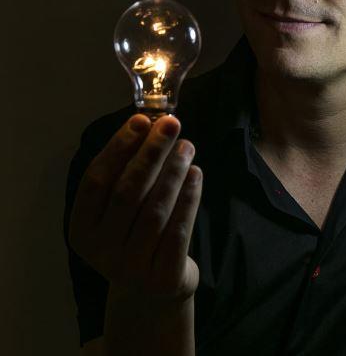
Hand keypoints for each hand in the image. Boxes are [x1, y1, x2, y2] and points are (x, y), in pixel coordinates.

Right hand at [68, 114, 202, 304]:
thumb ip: (128, 174)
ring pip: (155, 210)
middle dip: (151, 153)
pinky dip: (189, 197)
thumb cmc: (136, 235)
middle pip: (127, 192)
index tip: (141, 120)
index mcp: (82, 229)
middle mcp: (101, 250)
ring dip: (173, 172)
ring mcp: (130, 267)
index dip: (118, 148)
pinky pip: (179, 229)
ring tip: (187, 146)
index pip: (96, 181)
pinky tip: (196, 173)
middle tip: (171, 124)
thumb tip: (150, 122)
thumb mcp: (121, 212)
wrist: (152, 292)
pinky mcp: (162, 277)